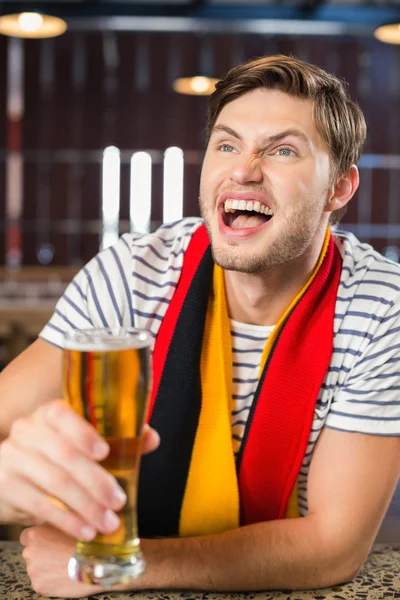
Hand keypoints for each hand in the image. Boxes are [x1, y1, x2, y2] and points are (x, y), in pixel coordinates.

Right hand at [0, 400, 159, 539]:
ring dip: (86, 506)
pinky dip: (66, 520)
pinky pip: (40, 505)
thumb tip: (151, 438)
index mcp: (49, 414)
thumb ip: (118, 439)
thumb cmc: (56, 457)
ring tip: (107, 522)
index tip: (105, 452)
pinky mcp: (5, 484)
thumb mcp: (82, 444)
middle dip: (96, 481)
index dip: (83, 433)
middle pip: (64, 455)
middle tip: (119, 501)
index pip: (62, 415)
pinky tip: (84, 531)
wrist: (11, 476)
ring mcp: (12, 456)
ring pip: (55, 482)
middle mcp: (27, 429)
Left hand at [20, 524, 101, 597]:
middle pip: (32, 552)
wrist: (97, 562)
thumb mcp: (71, 520)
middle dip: (43, 552)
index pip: (28, 536)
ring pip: (37, 567)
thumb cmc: (86, 539)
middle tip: (61, 551)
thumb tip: (55, 519)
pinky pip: (42, 581)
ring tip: (66, 562)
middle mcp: (29, 551)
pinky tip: (65, 573)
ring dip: (47, 566)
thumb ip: (57, 521)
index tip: (50, 539)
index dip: (40, 538)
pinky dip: (51, 579)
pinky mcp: (39, 585)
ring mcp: (33, 570)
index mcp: (34, 534)